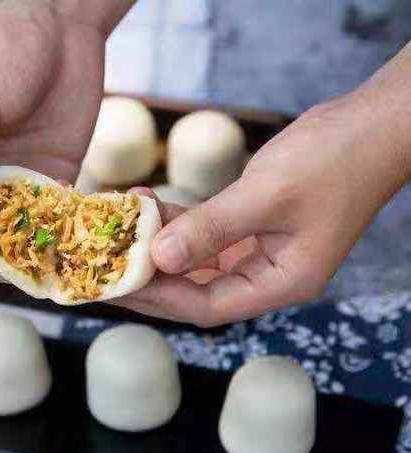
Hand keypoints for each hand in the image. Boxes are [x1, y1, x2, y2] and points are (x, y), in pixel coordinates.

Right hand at [0, 0, 131, 278]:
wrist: (61, 22)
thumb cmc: (3, 49)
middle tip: (16, 275)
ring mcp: (12, 172)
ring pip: (12, 225)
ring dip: (25, 249)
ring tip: (44, 272)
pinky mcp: (49, 172)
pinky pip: (48, 211)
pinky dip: (55, 231)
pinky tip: (70, 249)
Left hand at [114, 80, 410, 325]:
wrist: (369, 125)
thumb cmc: (333, 161)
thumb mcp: (266, 196)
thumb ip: (211, 229)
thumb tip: (159, 258)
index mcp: (281, 282)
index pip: (207, 306)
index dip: (160, 297)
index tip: (118, 281)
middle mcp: (267, 273)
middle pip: (196, 289)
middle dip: (151, 276)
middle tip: (105, 265)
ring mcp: (259, 249)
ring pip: (196, 259)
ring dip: (159, 243)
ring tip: (120, 225)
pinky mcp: (252, 224)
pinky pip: (205, 231)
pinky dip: (176, 220)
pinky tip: (148, 203)